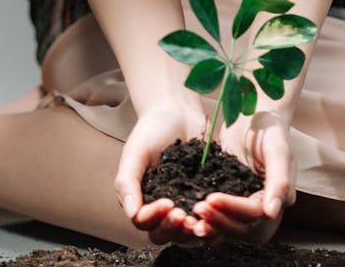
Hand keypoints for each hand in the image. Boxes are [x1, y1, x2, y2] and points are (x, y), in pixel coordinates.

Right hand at [115, 98, 219, 245]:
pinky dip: (212, 221)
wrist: (177, 110)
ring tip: (200, 221)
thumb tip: (131, 213)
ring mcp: (185, 201)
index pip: (145, 222)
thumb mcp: (135, 153)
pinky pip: (208, 216)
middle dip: (174, 229)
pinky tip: (217, 213)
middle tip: (184, 216)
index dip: (156, 219)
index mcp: (142, 199)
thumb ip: (128, 182)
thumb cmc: (151, 129)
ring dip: (193, 231)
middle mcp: (163, 206)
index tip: (167, 204)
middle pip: (165, 233)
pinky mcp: (205, 194)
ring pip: (187, 231)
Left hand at [191, 110, 295, 244]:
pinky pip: (220, 214)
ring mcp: (245, 201)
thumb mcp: (278, 149)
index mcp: (278, 198)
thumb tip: (272, 212)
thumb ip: (279, 180)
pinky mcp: (230, 195)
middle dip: (219, 220)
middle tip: (198, 209)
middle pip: (241, 226)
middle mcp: (262, 205)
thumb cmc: (270, 128)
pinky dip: (208, 220)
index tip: (212, 199)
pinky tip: (192, 220)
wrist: (254, 112)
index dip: (233, 209)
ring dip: (212, 224)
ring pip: (229, 225)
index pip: (254, 214)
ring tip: (193, 218)